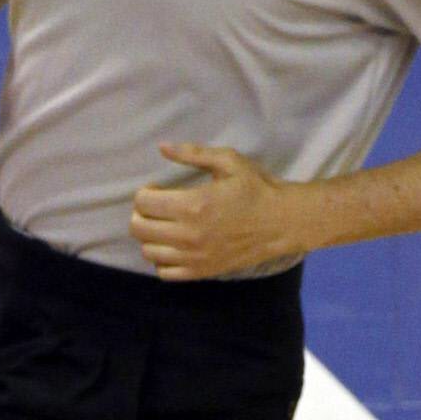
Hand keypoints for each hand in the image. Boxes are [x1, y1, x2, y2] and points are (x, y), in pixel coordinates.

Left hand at [130, 144, 305, 280]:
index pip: (143, 202)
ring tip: (164, 225)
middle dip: (141, 213)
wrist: (282, 222)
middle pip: (138, 228)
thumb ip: (193, 153)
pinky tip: (172, 246)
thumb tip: (162, 147)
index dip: (144, 192)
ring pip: (148, 251)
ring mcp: (193, 257)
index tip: (157, 188)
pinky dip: (161, 259)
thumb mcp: (228, 161)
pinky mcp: (201, 272)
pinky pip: (164, 272)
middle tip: (156, 206)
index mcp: (193, 204)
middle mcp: (188, 235)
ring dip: (149, 236)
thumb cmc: (256, 188)